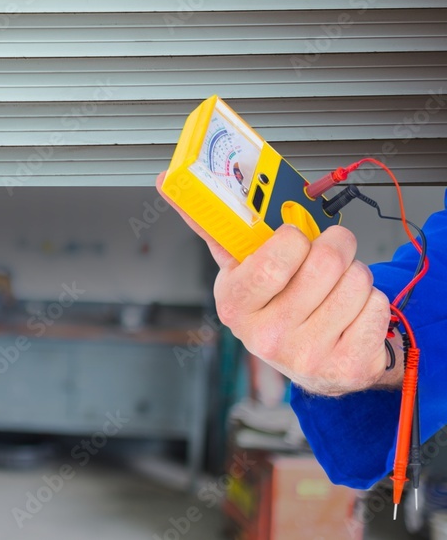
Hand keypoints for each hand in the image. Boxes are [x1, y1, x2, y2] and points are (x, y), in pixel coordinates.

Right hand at [156, 171, 401, 395]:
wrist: (306, 357)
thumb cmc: (272, 303)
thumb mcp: (238, 267)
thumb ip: (212, 224)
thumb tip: (169, 180)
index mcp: (235, 306)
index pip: (273, 263)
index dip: (293, 240)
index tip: (293, 237)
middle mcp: (268, 337)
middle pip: (324, 265)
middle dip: (335, 243)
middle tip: (328, 246)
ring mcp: (308, 355)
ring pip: (357, 281)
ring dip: (355, 273)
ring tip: (335, 284)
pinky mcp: (347, 366)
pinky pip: (378, 307)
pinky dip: (371, 301)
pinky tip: (350, 312)